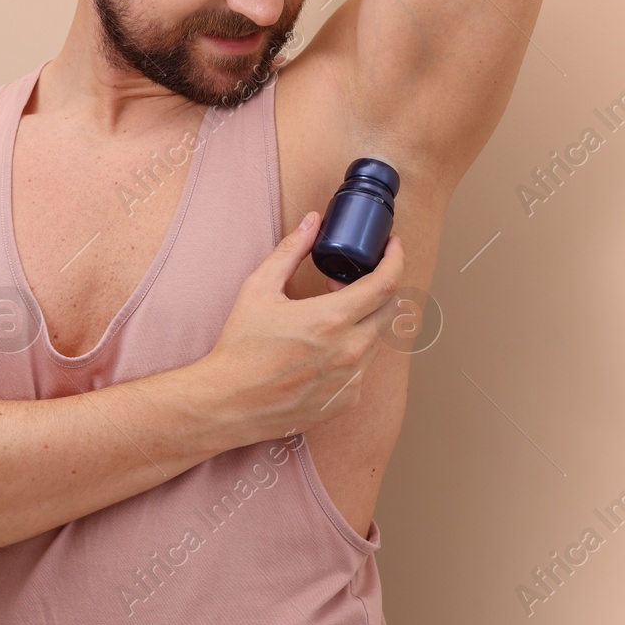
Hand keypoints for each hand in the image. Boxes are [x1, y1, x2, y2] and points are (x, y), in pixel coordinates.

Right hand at [199, 210, 405, 443]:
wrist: (229, 402)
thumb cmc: (241, 347)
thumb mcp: (259, 289)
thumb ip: (290, 250)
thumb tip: (313, 222)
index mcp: (330, 319)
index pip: (385, 283)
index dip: (395, 259)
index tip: (393, 246)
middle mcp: (349, 351)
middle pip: (390, 310)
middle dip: (377, 287)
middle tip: (345, 281)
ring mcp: (350, 380)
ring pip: (378, 339)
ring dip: (363, 319)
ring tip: (328, 315)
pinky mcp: (346, 400)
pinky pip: (364, 367)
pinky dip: (353, 349)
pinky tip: (323, 348)